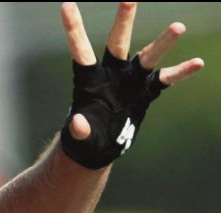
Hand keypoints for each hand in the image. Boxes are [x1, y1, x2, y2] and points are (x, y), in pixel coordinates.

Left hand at [59, 2, 203, 168]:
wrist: (98, 146)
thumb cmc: (84, 137)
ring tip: (178, 26)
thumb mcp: (79, 136)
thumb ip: (78, 129)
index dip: (74, 29)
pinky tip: (197, 62)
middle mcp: (111, 74)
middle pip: (117, 43)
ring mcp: (130, 81)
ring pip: (147, 57)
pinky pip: (165, 79)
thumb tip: (78, 124)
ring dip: (163, 43)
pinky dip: (180, 72)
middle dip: (123, 21)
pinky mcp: (145, 92)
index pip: (81, 50)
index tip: (66, 5)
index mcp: (88, 80)